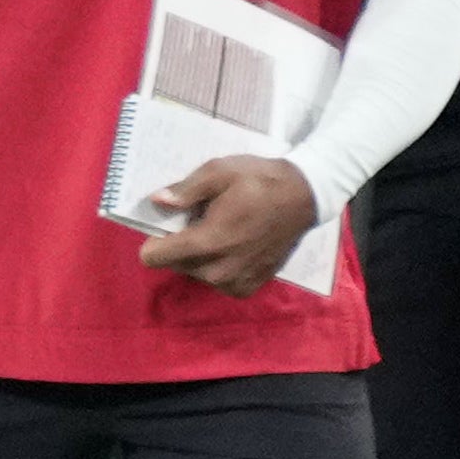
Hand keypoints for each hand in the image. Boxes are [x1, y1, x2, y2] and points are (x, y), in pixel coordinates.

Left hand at [141, 154, 322, 299]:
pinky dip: (218, 265)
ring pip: (194, 272)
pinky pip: (216, 281)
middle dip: (180, 244)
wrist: (306, 195)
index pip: (153, 257)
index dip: (155, 239)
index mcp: (208, 242)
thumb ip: (185, 190)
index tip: (173, 225)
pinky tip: (234, 245)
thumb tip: (157, 202)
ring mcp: (235, 282)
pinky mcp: (248, 287)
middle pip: (173, 263)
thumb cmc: (260, 180)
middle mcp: (219, 270)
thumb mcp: (219, 171)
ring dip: (199, 255)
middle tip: (203, 222)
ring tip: (222, 231)